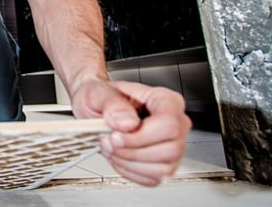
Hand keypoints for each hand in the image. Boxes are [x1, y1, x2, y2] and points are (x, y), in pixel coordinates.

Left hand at [71, 80, 191, 185]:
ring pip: (163, 169)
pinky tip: (118, 157)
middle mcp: (175, 123)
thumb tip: (127, 123)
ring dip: (129, 163)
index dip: (142, 136)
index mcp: (165, 100)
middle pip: (171, 150)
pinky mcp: (162, 165)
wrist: (95, 110)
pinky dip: (129, 172)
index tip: (116, 135)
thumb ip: (112, 104)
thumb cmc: (102, 98)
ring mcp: (172, 146)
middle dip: (132, 151)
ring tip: (111, 148)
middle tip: (110, 142)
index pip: (170, 124)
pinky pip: (152, 179)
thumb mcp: (99, 92)